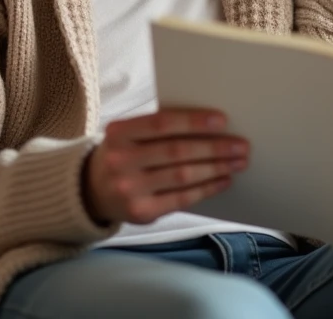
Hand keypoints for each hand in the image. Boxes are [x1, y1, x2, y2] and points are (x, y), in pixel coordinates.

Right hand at [83, 109, 247, 224]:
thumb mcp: (129, 134)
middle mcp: (120, 161)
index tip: (223, 120)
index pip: (162, 123)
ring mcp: (129, 189)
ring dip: (216, 168)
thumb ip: (160, 127)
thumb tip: (211, 125)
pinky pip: (182, 199)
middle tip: (241, 145)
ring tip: (238, 162)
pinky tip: (223, 180)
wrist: (91, 190)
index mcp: (118, 133)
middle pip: (177, 152)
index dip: (194, 121)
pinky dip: (206, 188)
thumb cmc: (123, 153)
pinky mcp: (141, 213)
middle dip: (215, 148)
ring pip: (183, 176)